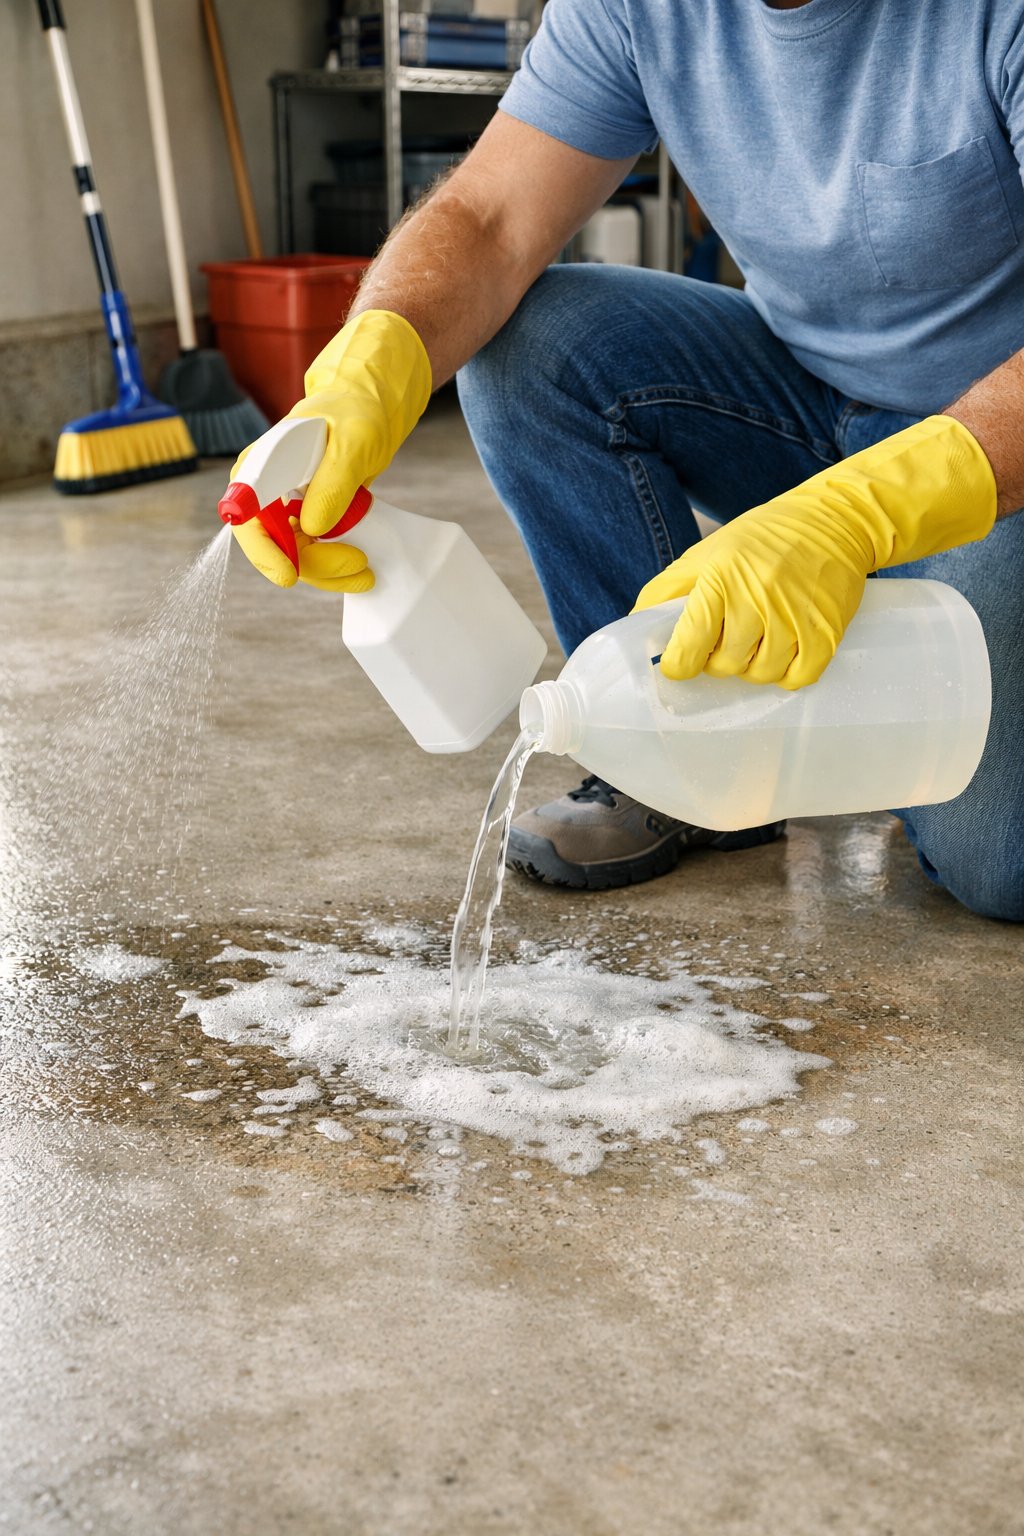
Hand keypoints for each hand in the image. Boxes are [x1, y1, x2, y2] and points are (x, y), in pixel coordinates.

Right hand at [230, 307, 430, 585]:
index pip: (245, 512)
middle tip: (356, 564)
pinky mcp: (305, 518)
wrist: (369, 406)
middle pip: (273, 544)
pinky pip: (311, 552)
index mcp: (264, 463)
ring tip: (365, 570)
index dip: (262, 548)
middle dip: (312, 565)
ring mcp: (285, 505)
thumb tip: (315, 527)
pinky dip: (333, 564)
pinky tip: (359, 565)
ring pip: (294, 556)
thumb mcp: (353, 441)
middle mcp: (266, 488)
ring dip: (327, 571)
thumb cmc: (356, 411)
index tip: (286, 573)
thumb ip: (334, 481)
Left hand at [633, 416, 995, 689]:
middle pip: (723, 666)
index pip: (686, 650)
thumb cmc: (760, 539)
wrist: (833, 520)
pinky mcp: (826, 633)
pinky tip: (784, 650)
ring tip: (757, 639)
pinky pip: (797, 678)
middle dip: (718, 659)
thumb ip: (664, 592)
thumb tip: (636, 630)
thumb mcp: (703, 555)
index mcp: (719, 581)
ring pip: (759, 676)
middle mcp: (756, 601)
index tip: (683, 657)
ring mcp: (794, 619)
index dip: (679, 663)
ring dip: (752, 666)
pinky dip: (787, 673)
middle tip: (728, 636)